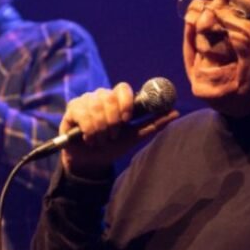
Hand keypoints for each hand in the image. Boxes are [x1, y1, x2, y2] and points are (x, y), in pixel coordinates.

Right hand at [60, 82, 178, 177]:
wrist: (92, 161)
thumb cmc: (114, 146)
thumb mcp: (135, 136)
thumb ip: (154, 124)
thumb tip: (176, 112)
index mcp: (118, 100)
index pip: (123, 88)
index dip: (126, 102)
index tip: (128, 119)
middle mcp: (102, 97)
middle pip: (109, 96)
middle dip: (113, 120)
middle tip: (113, 135)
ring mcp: (86, 101)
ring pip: (95, 105)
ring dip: (101, 128)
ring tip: (101, 140)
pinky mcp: (73, 109)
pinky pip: (82, 112)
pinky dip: (89, 129)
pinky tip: (89, 138)